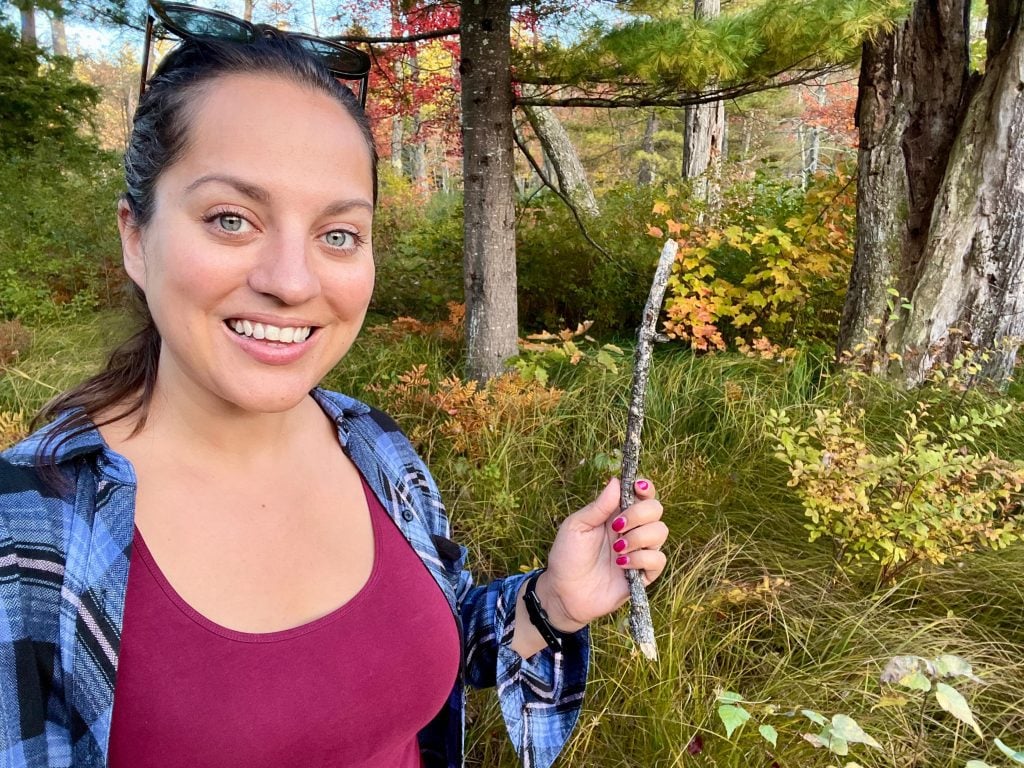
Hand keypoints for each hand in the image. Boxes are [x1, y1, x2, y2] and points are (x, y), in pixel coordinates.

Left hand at [538, 477, 667, 630]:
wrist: (564, 593)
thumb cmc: (567, 557)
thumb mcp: (576, 526)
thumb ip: (599, 506)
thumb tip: (616, 481)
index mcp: (616, 514)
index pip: (642, 494)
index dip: (645, 488)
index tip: (638, 487)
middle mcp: (632, 530)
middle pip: (656, 509)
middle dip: (640, 514)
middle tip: (617, 527)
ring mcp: (639, 551)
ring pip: (661, 532)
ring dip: (639, 537)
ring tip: (617, 550)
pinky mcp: (643, 574)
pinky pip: (658, 560)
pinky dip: (641, 559)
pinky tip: (621, 564)